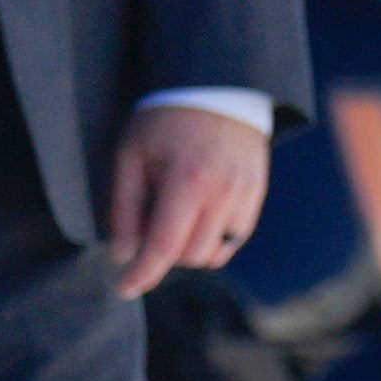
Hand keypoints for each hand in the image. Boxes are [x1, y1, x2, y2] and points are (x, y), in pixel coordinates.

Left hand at [106, 101, 269, 299]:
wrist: (218, 91)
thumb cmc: (165, 121)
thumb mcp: (131, 155)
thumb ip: (124, 207)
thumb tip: (122, 254)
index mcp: (187, 182)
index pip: (164, 246)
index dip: (142, 273)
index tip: (124, 289)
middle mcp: (223, 194)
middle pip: (191, 256)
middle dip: (163, 256)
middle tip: (144, 233)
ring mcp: (246, 196)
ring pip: (215, 253)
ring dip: (188, 250)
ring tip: (170, 221)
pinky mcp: (258, 196)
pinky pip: (234, 238)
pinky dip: (211, 240)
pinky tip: (194, 219)